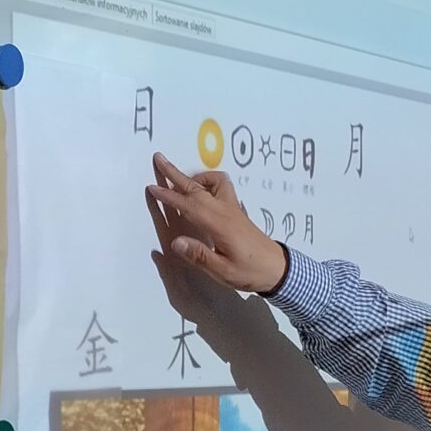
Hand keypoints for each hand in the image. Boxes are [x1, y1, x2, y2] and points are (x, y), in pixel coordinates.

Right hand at [145, 152, 288, 294]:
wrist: (278, 269)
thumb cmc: (250, 271)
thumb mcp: (223, 271)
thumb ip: (199, 256)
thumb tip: (176, 242)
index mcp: (219, 224)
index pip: (189, 205)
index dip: (169, 196)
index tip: (152, 188)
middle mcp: (225, 210)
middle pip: (196, 186)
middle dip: (175, 173)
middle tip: (159, 159)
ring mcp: (232, 208)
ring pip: (212, 181)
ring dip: (194, 177)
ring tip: (180, 181)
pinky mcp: (236, 210)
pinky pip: (221, 187)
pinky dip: (208, 182)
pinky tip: (201, 194)